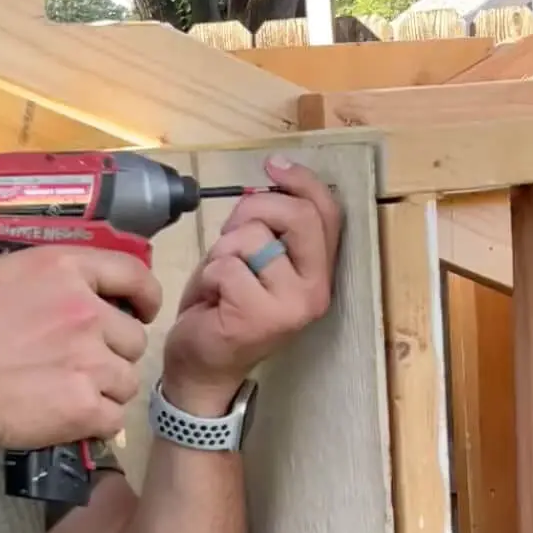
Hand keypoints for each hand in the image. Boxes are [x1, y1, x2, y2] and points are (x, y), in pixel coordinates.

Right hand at [0, 244, 161, 450]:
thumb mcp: (3, 277)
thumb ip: (52, 281)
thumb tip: (84, 292)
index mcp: (64, 270)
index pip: (134, 274)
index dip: (145, 296)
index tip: (142, 311)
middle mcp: (85, 311)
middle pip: (135, 339)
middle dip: (115, 353)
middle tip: (82, 365)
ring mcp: (89, 360)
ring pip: (128, 381)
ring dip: (107, 390)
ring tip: (70, 393)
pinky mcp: (84, 406)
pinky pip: (114, 418)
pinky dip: (96, 422)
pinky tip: (69, 417)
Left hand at [161, 157, 341, 415]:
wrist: (204, 367)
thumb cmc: (227, 308)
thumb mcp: (256, 259)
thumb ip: (272, 226)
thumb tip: (271, 178)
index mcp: (320, 273)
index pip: (327, 213)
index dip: (302, 180)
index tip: (272, 165)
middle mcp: (315, 291)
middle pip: (297, 216)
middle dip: (256, 208)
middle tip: (233, 231)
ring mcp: (290, 307)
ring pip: (253, 239)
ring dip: (223, 251)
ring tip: (221, 279)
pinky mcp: (257, 317)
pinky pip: (226, 265)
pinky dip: (209, 275)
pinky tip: (211, 299)